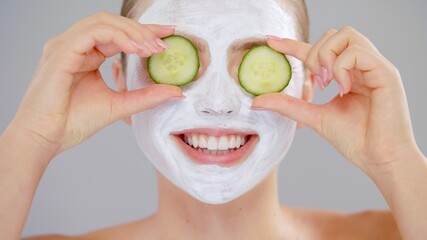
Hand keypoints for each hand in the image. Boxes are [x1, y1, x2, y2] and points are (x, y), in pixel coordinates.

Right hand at [11, 12, 182, 157]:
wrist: (46, 139)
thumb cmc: (73, 122)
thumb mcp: (119, 105)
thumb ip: (146, 96)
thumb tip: (177, 92)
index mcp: (86, 55)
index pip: (118, 34)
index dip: (144, 32)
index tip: (169, 35)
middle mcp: (75, 46)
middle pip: (112, 23)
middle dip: (142, 29)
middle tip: (166, 40)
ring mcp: (66, 46)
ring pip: (103, 22)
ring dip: (132, 32)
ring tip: (153, 48)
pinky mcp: (61, 52)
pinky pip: (93, 33)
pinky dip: (118, 37)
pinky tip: (137, 49)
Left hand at [253, 27, 417, 176]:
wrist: (379, 160)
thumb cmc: (354, 140)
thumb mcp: (314, 117)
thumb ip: (288, 105)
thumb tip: (256, 101)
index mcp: (348, 75)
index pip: (319, 51)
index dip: (294, 44)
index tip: (271, 42)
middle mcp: (362, 67)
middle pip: (334, 34)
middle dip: (315, 52)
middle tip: (315, 80)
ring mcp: (374, 67)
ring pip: (346, 35)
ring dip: (327, 56)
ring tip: (326, 83)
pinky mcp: (385, 72)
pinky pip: (357, 53)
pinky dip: (341, 67)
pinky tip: (341, 89)